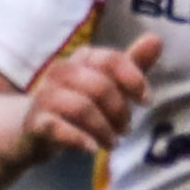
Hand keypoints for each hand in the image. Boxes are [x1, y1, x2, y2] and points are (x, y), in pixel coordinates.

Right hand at [18, 34, 158, 167]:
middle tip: (125, 129)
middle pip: (100, 87)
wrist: (33, 128)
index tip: (146, 101)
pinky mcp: (34, 122)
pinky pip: (57, 128)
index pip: (111, 60)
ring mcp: (45, 96)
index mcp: (82, 59)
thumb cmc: (77, 103)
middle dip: (119, 111)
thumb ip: (131, 65)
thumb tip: (156, 39)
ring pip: (82, 108)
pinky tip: (91, 149)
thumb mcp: (105, 84)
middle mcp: (61, 72)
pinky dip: (78, 139)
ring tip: (112, 143)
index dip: (133, 80)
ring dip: (104, 130)